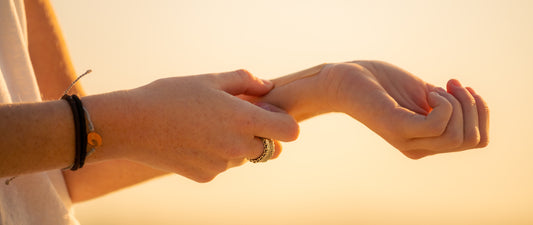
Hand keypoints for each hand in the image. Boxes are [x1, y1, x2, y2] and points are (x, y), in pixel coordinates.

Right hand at [93, 70, 298, 181]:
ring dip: (236, 145)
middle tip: (234, 118)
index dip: (282, 121)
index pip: (290, 132)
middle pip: (270, 148)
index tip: (266, 112)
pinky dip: (215, 155)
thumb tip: (266, 87)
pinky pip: (222, 166)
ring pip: (244, 157)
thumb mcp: (210, 80)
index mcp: (244, 120)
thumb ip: (245, 81)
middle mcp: (237, 147)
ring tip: (206, 126)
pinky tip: (193, 140)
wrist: (131, 125)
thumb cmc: (171, 96)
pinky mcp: (206, 176)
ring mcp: (222, 165)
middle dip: (260, 134)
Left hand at [326, 61, 488, 158]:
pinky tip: (430, 92)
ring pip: (458, 136)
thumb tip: (475, 107)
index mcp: (429, 142)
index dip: (480, 112)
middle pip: (472, 139)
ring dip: (459, 104)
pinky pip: (438, 125)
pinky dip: (444, 103)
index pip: (476, 140)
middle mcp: (420, 148)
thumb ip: (448, 106)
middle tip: (451, 84)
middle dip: (473, 107)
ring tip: (438, 87)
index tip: (461, 87)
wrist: (348, 79)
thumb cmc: (385, 84)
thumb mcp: (425, 94)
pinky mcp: (397, 128)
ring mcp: (408, 140)